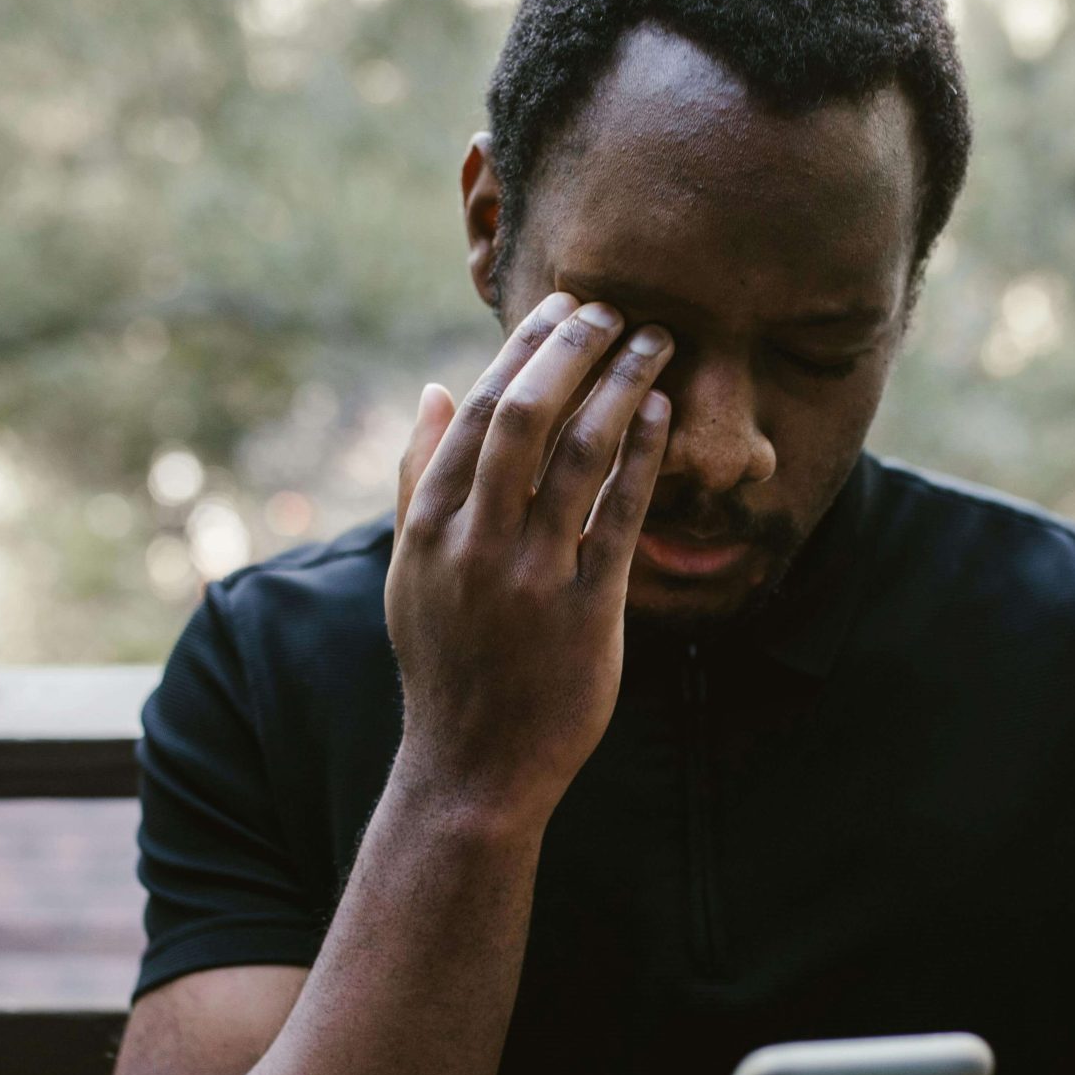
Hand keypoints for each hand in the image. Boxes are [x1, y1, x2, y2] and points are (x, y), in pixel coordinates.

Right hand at [387, 293, 674, 823]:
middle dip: (573, 349)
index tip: (562, 307)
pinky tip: (665, 412)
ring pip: (580, 455)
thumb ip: (419, 478)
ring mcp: (532, 578)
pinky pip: (621, 516)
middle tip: (614, 307)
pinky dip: (644, 455)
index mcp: (430, 526)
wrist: (473, 767)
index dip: (523, 350)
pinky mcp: (587, 613)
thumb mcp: (409, 571)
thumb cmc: (446, 661)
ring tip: (656, 343)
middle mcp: (476, 544)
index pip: (477, 412)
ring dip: (622, 386)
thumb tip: (435, 389)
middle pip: (525, 417)